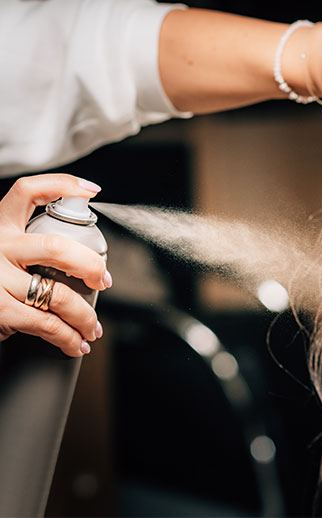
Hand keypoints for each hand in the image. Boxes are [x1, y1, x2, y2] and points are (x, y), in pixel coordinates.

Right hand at [0, 174, 109, 356]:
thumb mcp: (4, 254)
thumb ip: (31, 248)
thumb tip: (85, 259)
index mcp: (0, 227)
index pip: (27, 192)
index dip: (61, 185)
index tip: (92, 190)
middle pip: (56, 247)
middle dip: (90, 266)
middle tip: (105, 281)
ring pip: (58, 294)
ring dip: (85, 316)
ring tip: (93, 328)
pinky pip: (47, 324)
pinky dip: (68, 337)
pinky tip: (75, 344)